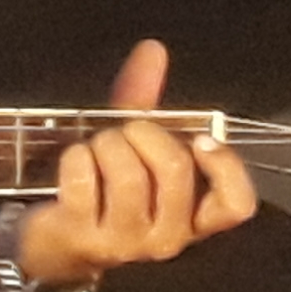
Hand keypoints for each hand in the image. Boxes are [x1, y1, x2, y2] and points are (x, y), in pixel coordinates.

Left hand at [16, 39, 258, 285]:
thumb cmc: (100, 189)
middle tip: (122, 133)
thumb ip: (145, 101)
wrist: (54, 240)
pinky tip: (75, 161)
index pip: (236, 205)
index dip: (226, 167)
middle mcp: (169, 236)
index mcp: (192, 216)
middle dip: (142, 133)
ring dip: (104, 144)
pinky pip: (84, 179)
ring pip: (128, 173)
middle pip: (174, 169)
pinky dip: (76, 157)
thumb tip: (152, 50)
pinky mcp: (86, 238)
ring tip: (95, 148)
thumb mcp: (129, 147)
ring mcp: (128, 241)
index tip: (200, 138)